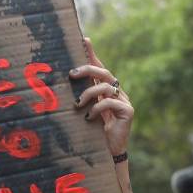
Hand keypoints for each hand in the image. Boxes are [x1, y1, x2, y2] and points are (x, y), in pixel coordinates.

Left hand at [71, 37, 132, 156]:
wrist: (109, 152)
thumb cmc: (93, 132)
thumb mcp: (84, 111)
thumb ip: (79, 97)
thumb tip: (65, 83)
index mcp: (106, 90)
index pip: (99, 68)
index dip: (92, 54)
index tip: (84, 39)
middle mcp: (117, 92)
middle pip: (104, 72)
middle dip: (87, 69)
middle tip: (72, 74)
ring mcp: (124, 101)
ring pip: (106, 86)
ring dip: (88, 93)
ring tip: (77, 105)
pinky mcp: (127, 111)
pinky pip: (110, 102)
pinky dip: (96, 108)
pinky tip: (89, 118)